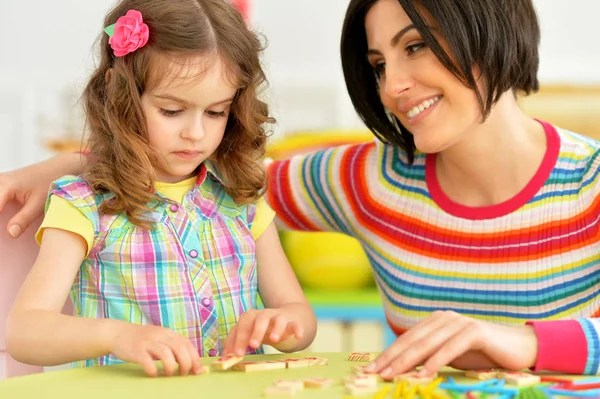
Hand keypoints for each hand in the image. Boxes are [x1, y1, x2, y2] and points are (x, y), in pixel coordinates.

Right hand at [0, 154, 82, 237]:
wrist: (56, 169)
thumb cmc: (50, 185)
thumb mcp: (39, 204)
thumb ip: (23, 219)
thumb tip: (10, 235)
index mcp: (7, 186)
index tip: (2, 230)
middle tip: (4, 224)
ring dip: (0, 209)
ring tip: (5, 219)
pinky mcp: (1, 182)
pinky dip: (0, 205)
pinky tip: (4, 214)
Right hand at [110, 323, 202, 376]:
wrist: (117, 332)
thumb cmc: (142, 340)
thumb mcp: (160, 338)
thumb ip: (172, 347)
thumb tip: (189, 363)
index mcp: (168, 333)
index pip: (187, 344)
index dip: (195, 358)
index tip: (198, 371)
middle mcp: (160, 336)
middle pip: (180, 348)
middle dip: (186, 364)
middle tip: (183, 374)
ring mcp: (148, 342)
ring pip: (166, 354)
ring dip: (171, 367)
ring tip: (169, 375)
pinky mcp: (136, 350)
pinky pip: (147, 361)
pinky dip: (153, 370)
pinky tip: (153, 374)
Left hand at [223, 308, 303, 355]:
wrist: (287, 318)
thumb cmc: (262, 328)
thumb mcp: (248, 333)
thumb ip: (235, 342)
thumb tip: (224, 356)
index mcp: (251, 317)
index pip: (243, 325)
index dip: (239, 339)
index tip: (237, 354)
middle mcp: (265, 315)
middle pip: (260, 319)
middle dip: (256, 332)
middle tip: (253, 346)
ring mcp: (279, 317)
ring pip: (278, 319)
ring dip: (276, 328)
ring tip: (275, 340)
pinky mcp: (292, 322)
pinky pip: (295, 324)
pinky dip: (297, 328)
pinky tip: (298, 335)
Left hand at [365, 311, 537, 378]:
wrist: (520, 347)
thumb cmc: (482, 354)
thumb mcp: (450, 356)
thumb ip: (429, 358)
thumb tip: (401, 371)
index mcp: (434, 322)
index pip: (405, 340)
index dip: (387, 354)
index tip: (369, 369)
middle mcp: (443, 318)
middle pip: (411, 341)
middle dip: (390, 358)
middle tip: (373, 373)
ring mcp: (459, 322)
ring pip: (427, 344)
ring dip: (407, 361)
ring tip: (391, 375)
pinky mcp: (474, 331)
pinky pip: (451, 348)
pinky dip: (436, 361)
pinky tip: (425, 374)